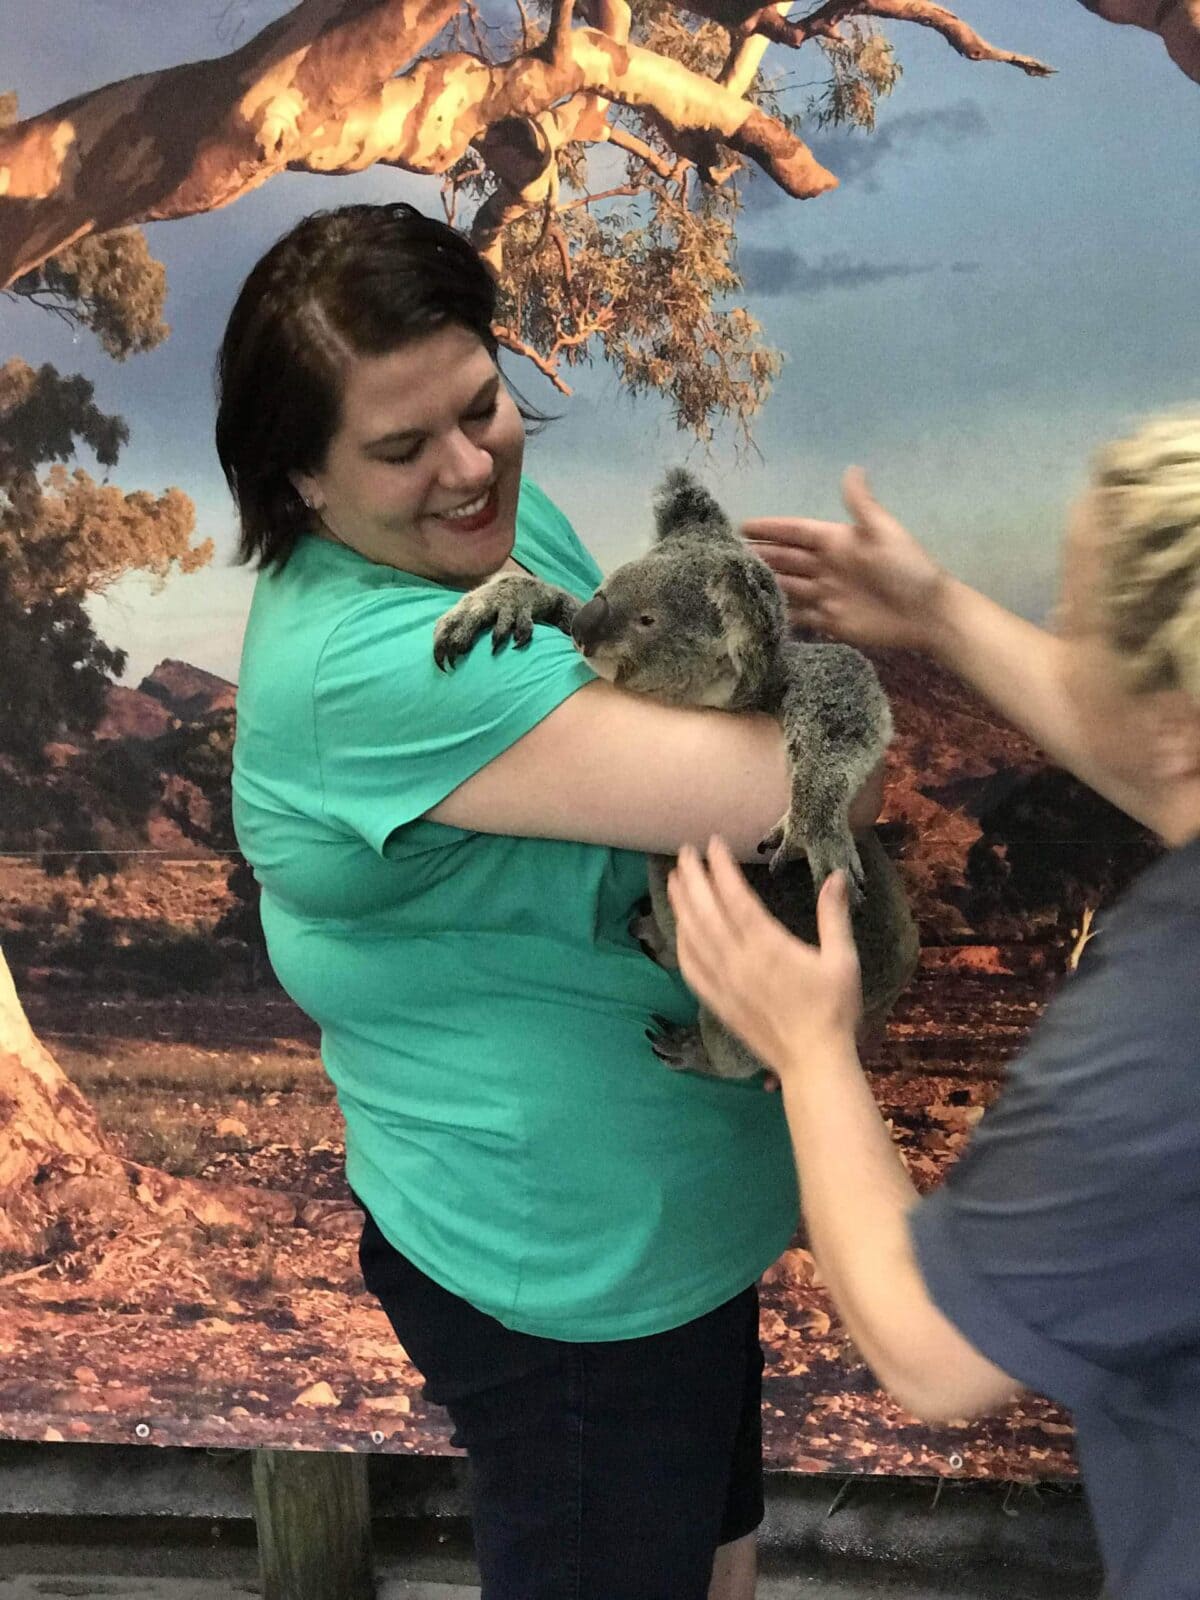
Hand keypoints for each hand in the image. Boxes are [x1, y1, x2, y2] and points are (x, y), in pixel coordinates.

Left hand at [667, 837, 862, 1081]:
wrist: (813, 1060)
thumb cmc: (833, 1009)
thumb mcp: (843, 959)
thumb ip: (835, 916)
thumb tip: (838, 877)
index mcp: (769, 947)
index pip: (736, 899)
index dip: (721, 869)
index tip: (712, 844)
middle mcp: (740, 962)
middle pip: (706, 913)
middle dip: (693, 879)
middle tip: (684, 852)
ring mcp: (725, 983)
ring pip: (693, 937)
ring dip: (681, 906)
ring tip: (674, 879)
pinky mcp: (718, 1002)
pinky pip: (691, 968)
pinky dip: (681, 944)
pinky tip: (678, 930)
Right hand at [743, 467, 948, 650]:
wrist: (927, 614)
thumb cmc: (906, 570)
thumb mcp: (884, 532)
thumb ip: (861, 505)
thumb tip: (851, 468)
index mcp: (837, 541)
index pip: (796, 531)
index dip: (770, 528)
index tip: (740, 525)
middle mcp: (827, 566)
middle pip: (786, 558)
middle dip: (759, 554)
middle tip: (726, 554)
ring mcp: (827, 594)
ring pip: (788, 585)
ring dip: (765, 583)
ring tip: (732, 582)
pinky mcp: (831, 621)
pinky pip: (799, 615)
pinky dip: (780, 613)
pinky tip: (758, 612)